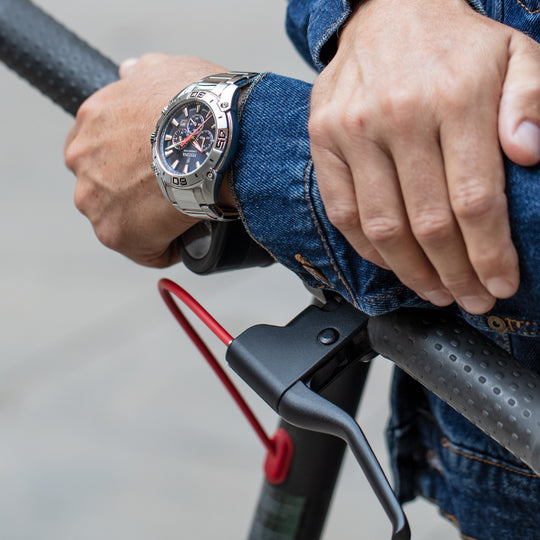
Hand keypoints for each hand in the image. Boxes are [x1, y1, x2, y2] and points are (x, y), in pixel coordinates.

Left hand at [65, 54, 226, 266]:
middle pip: (107, 187)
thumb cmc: (197, 105)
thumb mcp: (167, 70)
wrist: (213, 138)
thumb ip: (142, 73)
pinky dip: (167, 247)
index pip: (103, 150)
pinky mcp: (116, 233)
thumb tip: (131, 72)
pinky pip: (145, 250)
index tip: (158, 166)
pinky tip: (189, 235)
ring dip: (150, 221)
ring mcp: (94, 199)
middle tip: (175, 189)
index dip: (133, 161)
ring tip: (184, 213)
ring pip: (122, 220)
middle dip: (137, 192)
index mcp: (92, 121)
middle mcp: (83, 161)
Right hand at [309, 0, 539, 313]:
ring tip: (433, 291)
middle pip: (429, 223)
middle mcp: (399, 117)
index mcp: (455, 97)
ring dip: (411, 271)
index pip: (475, 199)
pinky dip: (368, 248)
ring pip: (383, 227)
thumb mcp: (514, 53)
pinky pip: (344, 212)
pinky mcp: (324, 142)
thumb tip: (530, 152)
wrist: (387, 13)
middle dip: (454, 273)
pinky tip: (392, 262)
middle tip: (469, 297)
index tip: (499, 283)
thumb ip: (531, 98)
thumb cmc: (450, 44)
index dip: (490, 253)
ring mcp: (353, 132)